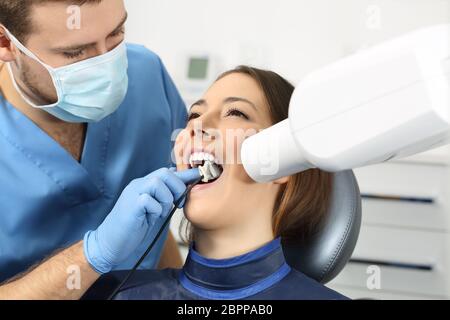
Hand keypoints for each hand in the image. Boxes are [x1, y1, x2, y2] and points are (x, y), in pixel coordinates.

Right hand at [83, 168, 199, 273]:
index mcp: (145, 185)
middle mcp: (138, 184)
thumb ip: (166, 199)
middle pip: (165, 172)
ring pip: (158, 183)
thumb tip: (184, 190)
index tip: (199, 175)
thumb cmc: (134, 227)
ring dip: (166, 200)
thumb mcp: (154, 210)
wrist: (111, 242)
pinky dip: (155, 210)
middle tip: (177, 204)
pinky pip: (149, 200)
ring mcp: (133, 193)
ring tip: (160, 213)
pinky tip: (149, 219)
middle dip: (177, 188)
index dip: (185, 174)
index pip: (168, 173)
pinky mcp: (130, 205)